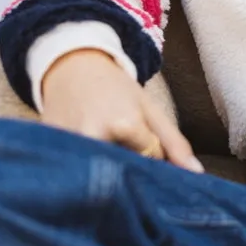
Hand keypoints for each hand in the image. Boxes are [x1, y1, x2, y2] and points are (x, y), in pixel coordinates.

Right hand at [41, 49, 203, 172]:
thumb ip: (175, 144)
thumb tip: (197, 175)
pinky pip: (74, 176)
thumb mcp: (151, 110)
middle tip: (124, 151)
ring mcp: (67, 147)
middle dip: (129, 172)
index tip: (144, 143)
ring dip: (106, 174)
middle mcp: (93, 138)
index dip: (151, 156)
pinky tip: (84, 160)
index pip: (150, 161)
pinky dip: (83, 173)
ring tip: (104, 153)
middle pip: (123, 174)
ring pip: (99, 178)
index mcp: (124, 124)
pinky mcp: (49, 152)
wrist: (70, 68)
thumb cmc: (116, 89)